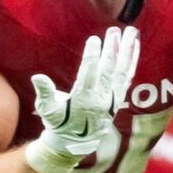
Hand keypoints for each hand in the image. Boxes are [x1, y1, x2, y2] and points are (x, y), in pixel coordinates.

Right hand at [27, 26, 141, 172]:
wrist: (74, 142)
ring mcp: (111, 99)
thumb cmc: (57, 122)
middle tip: (114, 30)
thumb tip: (37, 77)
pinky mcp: (117, 98)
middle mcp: (100, 100)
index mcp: (82, 100)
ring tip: (131, 32)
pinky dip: (132, 61)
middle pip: (108, 70)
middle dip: (112, 49)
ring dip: (126, 51)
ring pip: (121, 71)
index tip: (95, 40)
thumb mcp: (47, 109)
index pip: (89, 75)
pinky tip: (134, 46)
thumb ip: (44, 93)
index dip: (92, 57)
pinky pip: (127, 77)